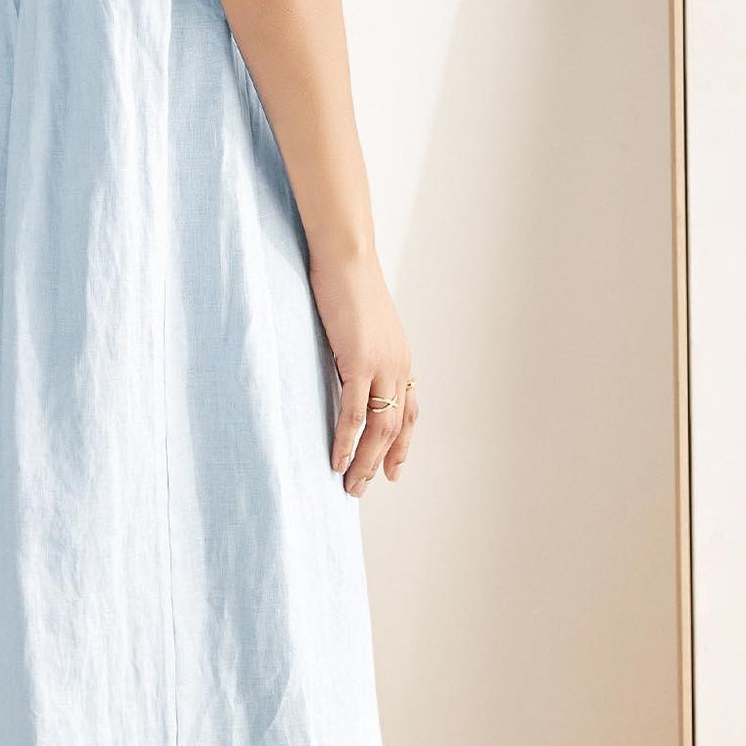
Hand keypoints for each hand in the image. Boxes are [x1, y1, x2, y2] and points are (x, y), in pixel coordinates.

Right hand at [308, 245, 418, 494]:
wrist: (345, 257)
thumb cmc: (347, 284)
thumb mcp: (361, 324)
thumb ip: (360, 350)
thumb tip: (348, 365)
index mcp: (401, 358)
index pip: (409, 412)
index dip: (402, 445)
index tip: (394, 471)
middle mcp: (398, 366)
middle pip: (396, 428)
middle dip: (380, 463)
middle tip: (361, 488)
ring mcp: (381, 365)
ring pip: (379, 428)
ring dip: (364, 461)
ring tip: (349, 485)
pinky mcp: (358, 361)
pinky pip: (355, 412)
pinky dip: (346, 440)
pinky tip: (337, 459)